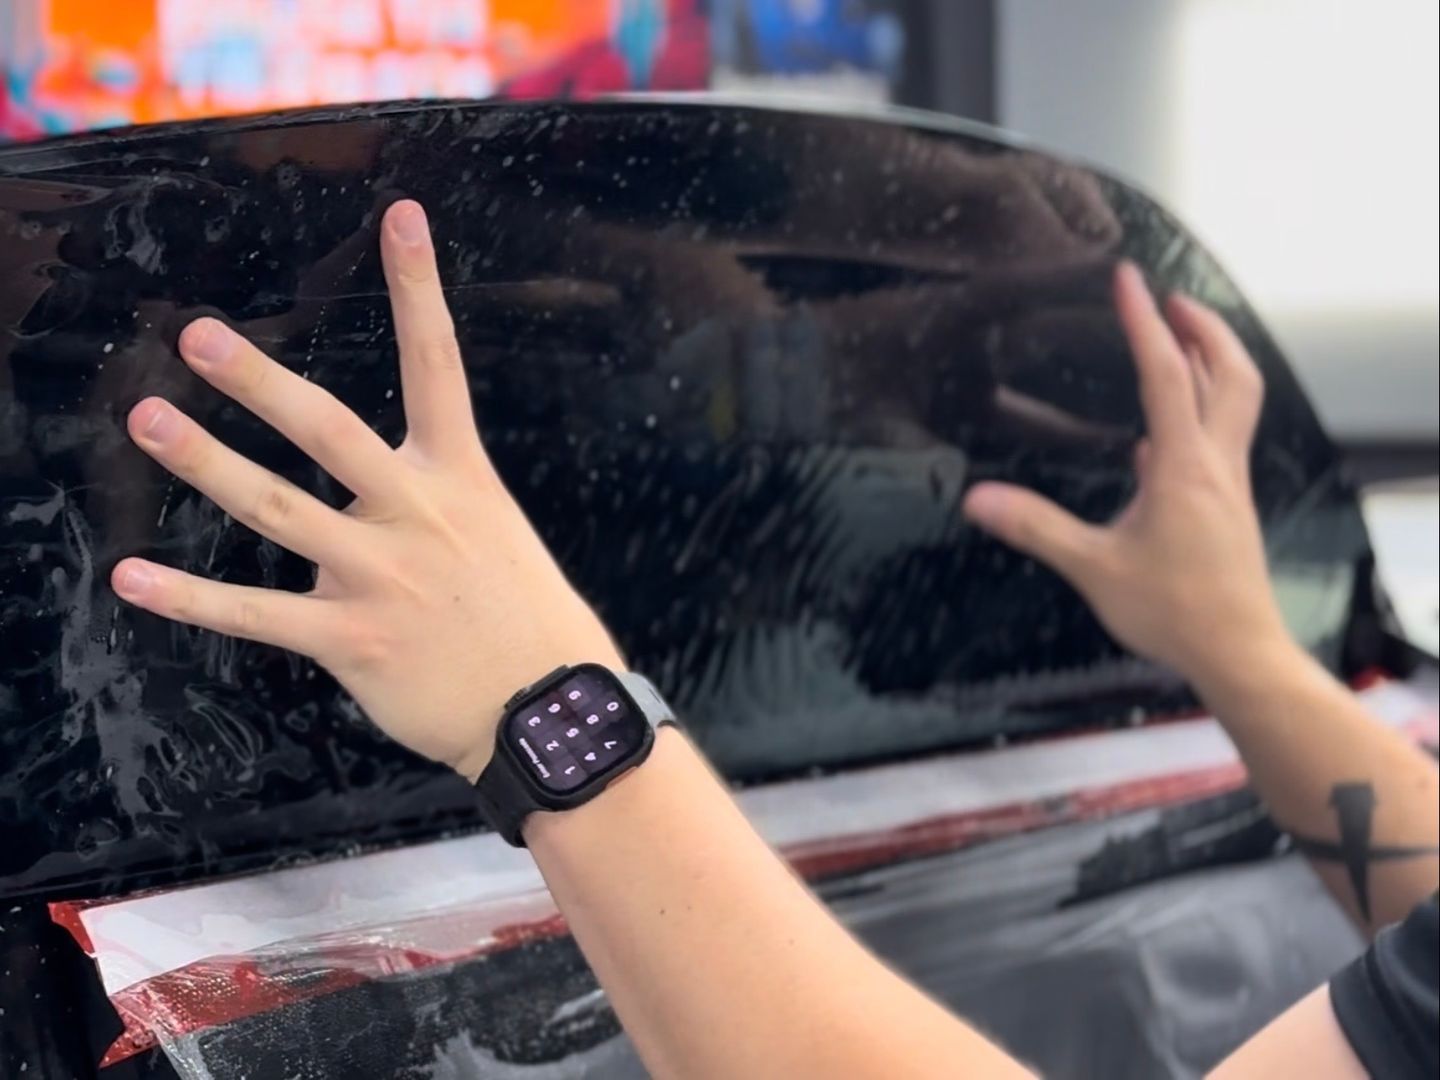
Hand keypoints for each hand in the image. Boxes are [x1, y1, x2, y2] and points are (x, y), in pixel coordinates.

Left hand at [111, 201, 623, 780]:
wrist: (548, 709)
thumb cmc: (526, 621)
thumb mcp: (496, 539)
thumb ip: (431, 509)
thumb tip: (370, 508)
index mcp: (461, 480)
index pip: (439, 366)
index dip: (420, 289)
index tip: (401, 217)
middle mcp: (417, 515)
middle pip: (330, 431)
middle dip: (262, 381)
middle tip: (200, 337)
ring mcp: (382, 575)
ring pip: (280, 509)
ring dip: (209, 463)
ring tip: (148, 422)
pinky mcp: (352, 637)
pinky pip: (257, 615)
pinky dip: (191, 597)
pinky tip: (133, 579)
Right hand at [962, 262, 1291, 687]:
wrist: (1238, 653)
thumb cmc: (1175, 612)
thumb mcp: (1093, 568)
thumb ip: (1035, 527)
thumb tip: (976, 498)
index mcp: (1182, 467)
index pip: (1164, 374)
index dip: (1143, 321)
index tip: (1128, 279)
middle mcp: (1215, 464)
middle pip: (1229, 372)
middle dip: (1203, 326)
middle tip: (1172, 298)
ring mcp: (1228, 483)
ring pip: (1235, 400)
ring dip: (1213, 359)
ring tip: (1179, 339)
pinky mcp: (1228, 505)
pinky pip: (1223, 436)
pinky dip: (1203, 409)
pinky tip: (1165, 429)